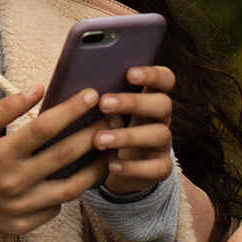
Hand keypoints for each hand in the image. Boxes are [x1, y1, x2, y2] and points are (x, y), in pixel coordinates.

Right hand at [0, 86, 109, 233]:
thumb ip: (7, 108)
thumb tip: (38, 88)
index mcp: (1, 154)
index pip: (45, 128)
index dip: (71, 110)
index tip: (92, 94)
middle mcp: (15, 182)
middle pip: (65, 156)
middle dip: (93, 134)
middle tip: (113, 119)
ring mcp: (21, 207)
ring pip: (70, 190)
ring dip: (94, 169)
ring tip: (109, 151)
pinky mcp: (23, 225)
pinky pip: (55, 209)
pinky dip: (68, 193)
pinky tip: (78, 177)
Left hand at [94, 64, 173, 194]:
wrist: (111, 166)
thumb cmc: (102, 126)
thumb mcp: (101, 110)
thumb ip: (97, 96)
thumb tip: (77, 86)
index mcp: (149, 95)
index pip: (164, 78)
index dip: (152, 74)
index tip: (129, 73)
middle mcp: (161, 117)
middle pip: (163, 103)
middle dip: (134, 102)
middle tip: (103, 103)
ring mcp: (164, 143)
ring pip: (160, 134)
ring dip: (129, 136)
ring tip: (99, 140)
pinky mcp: (162, 167)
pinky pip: (157, 168)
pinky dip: (134, 167)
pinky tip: (112, 164)